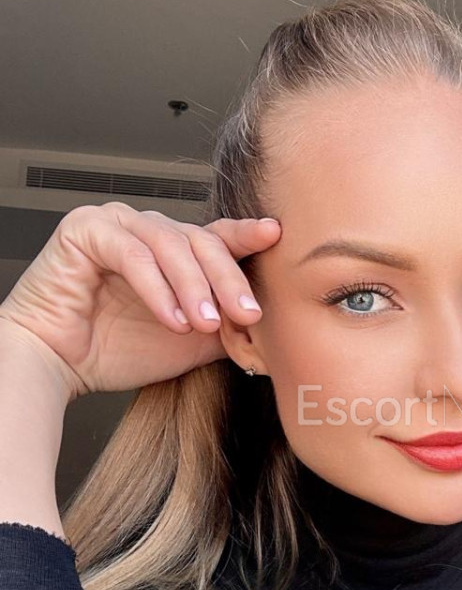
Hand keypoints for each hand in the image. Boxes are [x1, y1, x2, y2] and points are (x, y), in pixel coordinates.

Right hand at [0, 201, 281, 397]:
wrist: (59, 366)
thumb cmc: (118, 350)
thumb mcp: (192, 339)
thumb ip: (228, 325)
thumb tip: (274, 328)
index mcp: (172, 248)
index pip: (217, 237)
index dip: (246, 236)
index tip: (275, 236)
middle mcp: (146, 228)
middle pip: (201, 240)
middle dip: (228, 279)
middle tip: (249, 314)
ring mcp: (115, 223)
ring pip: (170, 245)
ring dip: (194, 287)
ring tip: (206, 322)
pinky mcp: (85, 230)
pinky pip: (133, 255)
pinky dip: (157, 288)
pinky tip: (173, 319)